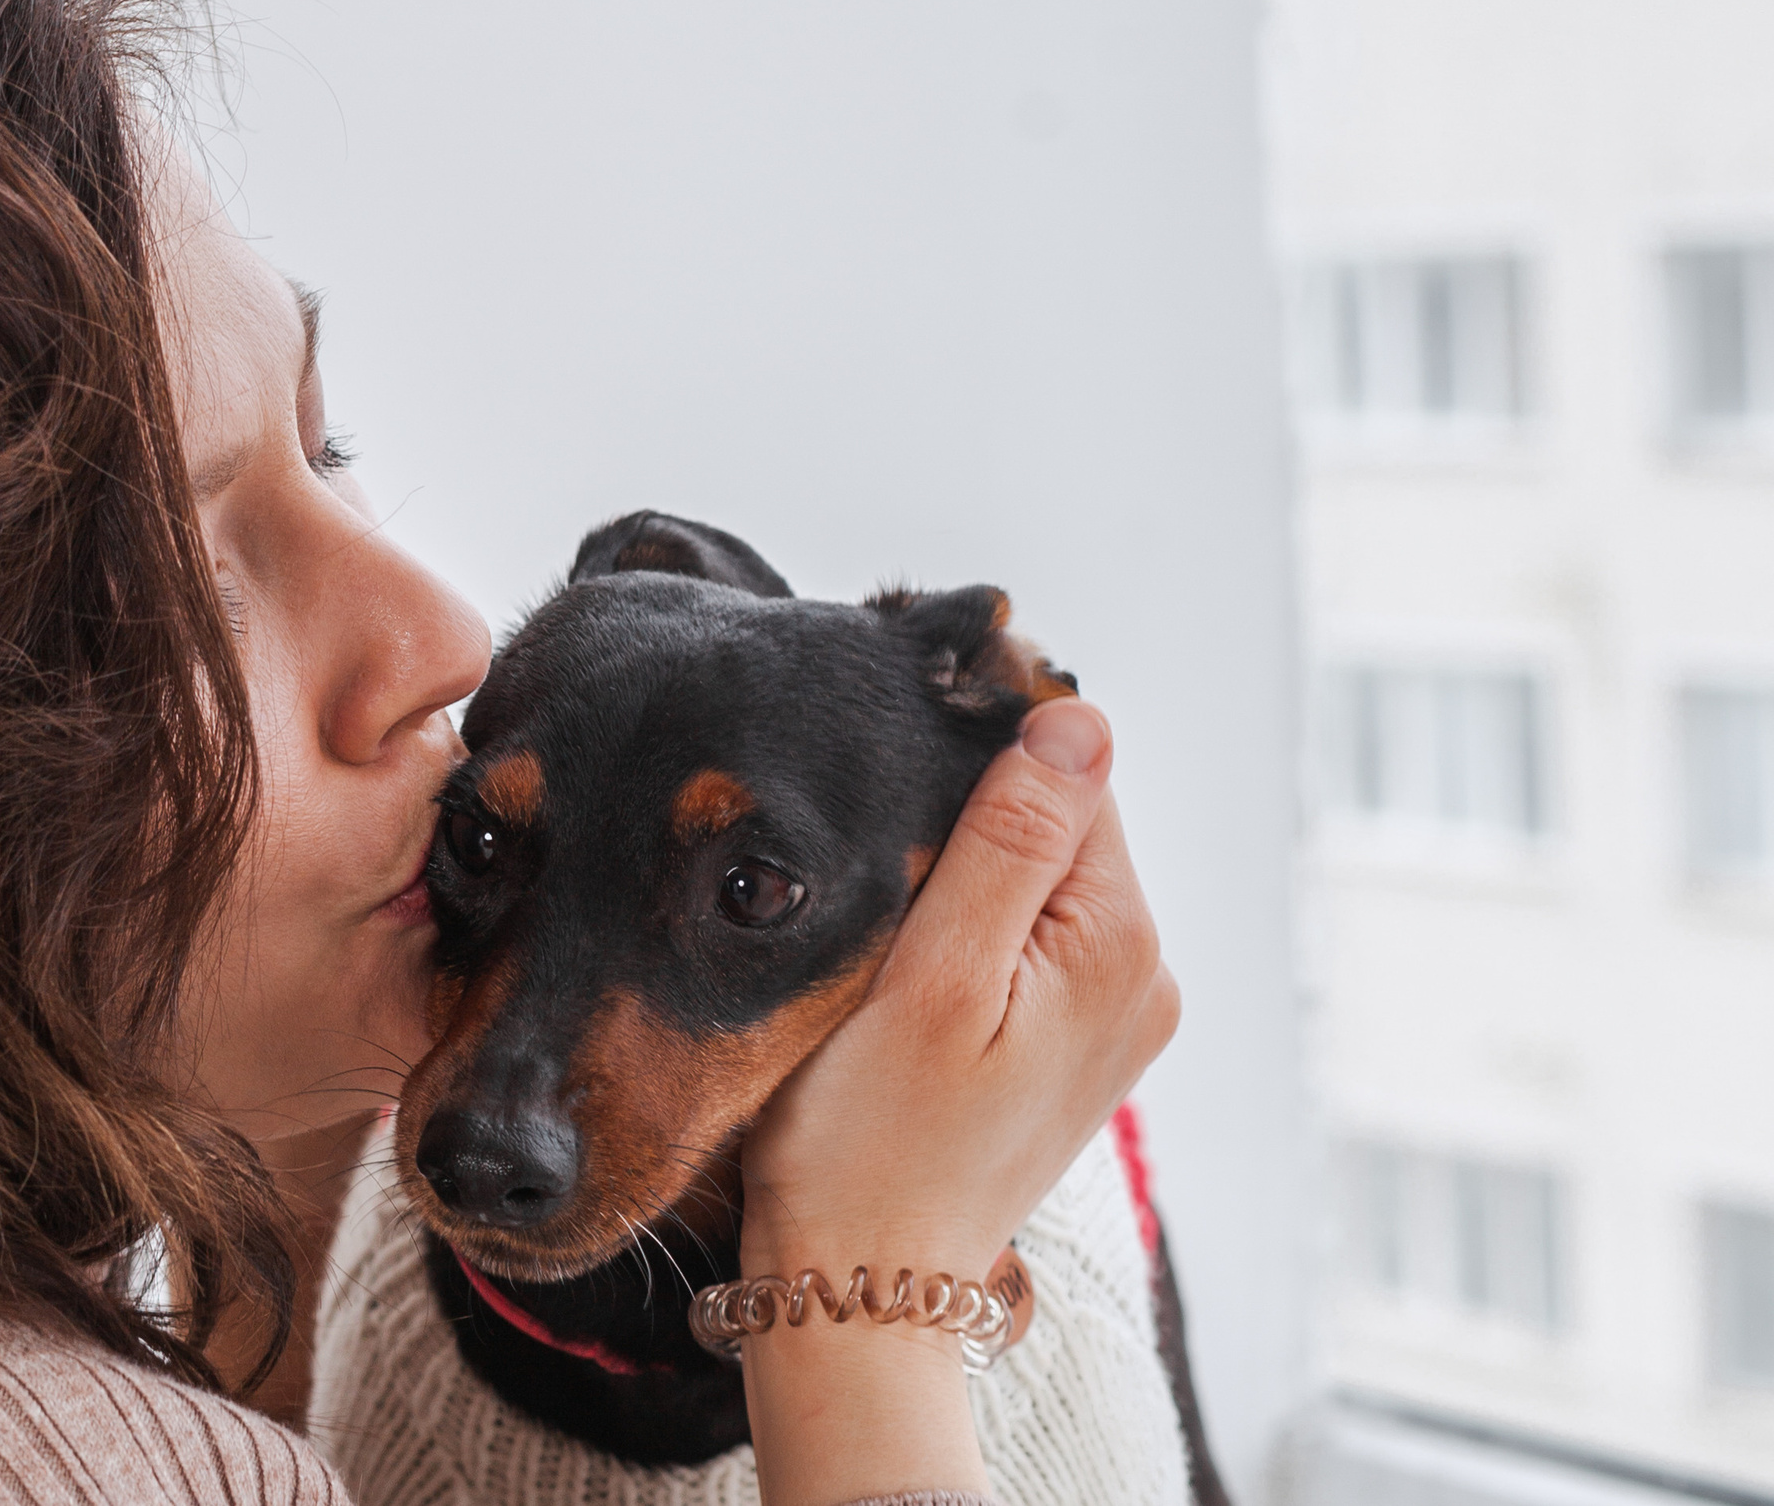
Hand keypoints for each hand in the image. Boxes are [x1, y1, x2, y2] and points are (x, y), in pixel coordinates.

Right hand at [735, 699, 1178, 1503]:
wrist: (860, 1286)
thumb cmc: (871, 1140)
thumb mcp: (932, 972)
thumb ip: (1010, 840)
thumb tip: (1076, 719)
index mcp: (1122, 948)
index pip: (1073, 781)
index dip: (980, 767)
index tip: (894, 803)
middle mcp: (1144, 980)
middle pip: (1062, 832)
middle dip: (973, 830)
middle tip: (877, 886)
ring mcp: (1113, 1022)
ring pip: (1040, 888)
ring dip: (965, 885)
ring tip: (888, 940)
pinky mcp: (1069, 1052)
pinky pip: (1029, 946)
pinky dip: (971, 939)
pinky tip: (912, 979)